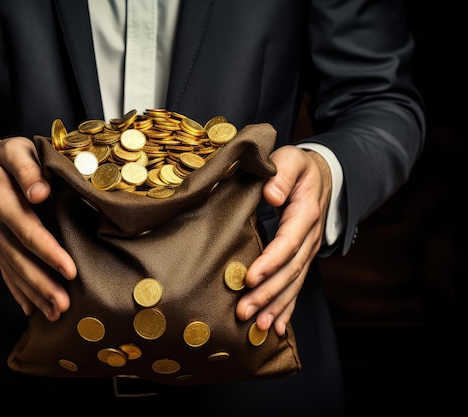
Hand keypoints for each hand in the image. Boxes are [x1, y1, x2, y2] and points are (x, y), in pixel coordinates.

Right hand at [0, 136, 77, 320]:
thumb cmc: (6, 157)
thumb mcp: (15, 151)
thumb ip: (27, 168)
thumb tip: (39, 192)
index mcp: (0, 200)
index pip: (27, 231)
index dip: (48, 252)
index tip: (69, 270)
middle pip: (19, 259)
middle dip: (42, 284)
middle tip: (64, 304)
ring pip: (12, 270)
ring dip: (34, 294)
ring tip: (55, 313)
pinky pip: (6, 271)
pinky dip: (19, 292)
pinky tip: (32, 309)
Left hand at [236, 145, 331, 335]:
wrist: (321, 176)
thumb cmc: (298, 167)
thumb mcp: (291, 159)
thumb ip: (281, 173)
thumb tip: (271, 193)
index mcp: (305, 213)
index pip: (288, 242)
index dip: (270, 262)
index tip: (250, 278)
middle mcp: (310, 237)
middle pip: (290, 270)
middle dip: (268, 293)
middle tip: (244, 311)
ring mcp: (308, 251)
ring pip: (294, 283)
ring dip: (276, 306)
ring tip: (258, 325)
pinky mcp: (302, 258)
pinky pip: (296, 286)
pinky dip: (287, 308)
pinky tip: (276, 328)